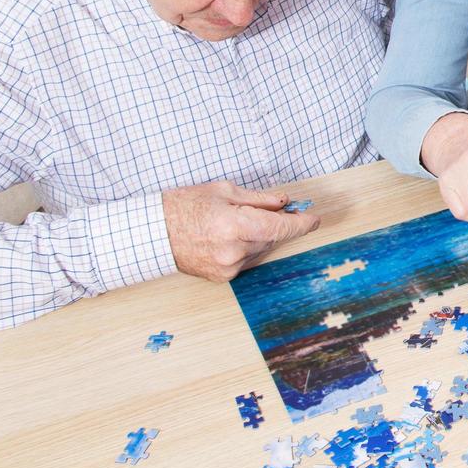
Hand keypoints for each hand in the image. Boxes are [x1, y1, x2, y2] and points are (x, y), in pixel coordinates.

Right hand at [163, 181, 319, 281]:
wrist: (152, 234)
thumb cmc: (183, 207)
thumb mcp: (224, 191)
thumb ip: (259, 199)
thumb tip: (284, 202)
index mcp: (235, 225)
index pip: (281, 227)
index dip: (301, 223)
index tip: (314, 219)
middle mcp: (233, 251)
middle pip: (273, 237)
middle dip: (279, 223)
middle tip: (278, 209)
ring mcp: (228, 267)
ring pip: (262, 249)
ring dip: (262, 235)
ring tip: (241, 220)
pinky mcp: (222, 277)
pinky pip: (248, 259)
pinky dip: (248, 246)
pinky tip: (233, 235)